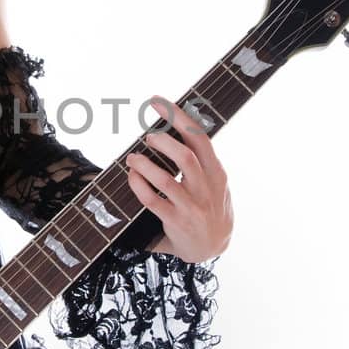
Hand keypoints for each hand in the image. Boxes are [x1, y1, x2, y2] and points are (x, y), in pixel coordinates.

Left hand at [124, 96, 232, 262]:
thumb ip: (201, 160)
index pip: (200, 138)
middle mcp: (206, 188)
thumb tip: (178, 127)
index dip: (178, 117)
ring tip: (132, 158)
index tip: (158, 102)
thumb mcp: (215, 182)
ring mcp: (191, 207)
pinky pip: (153, 201)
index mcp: (216, 173)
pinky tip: (132, 176)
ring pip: (166, 180)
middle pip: (185, 157)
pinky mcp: (176, 222)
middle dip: (163, 142)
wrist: (213, 247)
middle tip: (148, 137)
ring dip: (145, 165)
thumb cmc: (210, 206)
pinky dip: (139, 186)